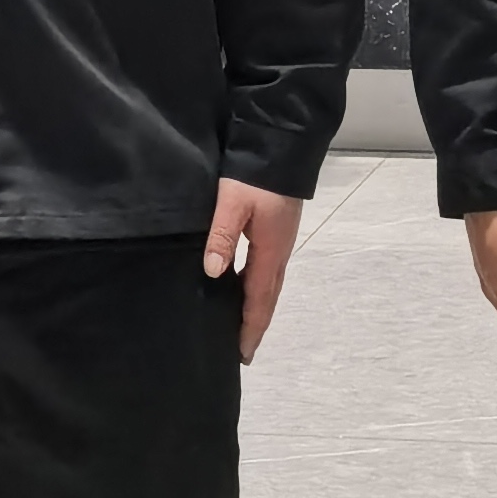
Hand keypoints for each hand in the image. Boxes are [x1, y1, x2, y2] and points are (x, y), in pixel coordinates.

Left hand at [205, 180, 302, 361]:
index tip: (243, 354)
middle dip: (255, 324)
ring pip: (269, 284)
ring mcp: (281, 241)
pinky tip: (242, 285)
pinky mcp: (277, 231)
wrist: (283, 143)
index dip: (250, 328)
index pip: (259, 300)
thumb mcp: (233, 203)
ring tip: (241, 325)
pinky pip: (267, 270)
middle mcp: (279, 252)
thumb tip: (213, 273)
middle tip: (243, 349)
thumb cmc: (256, 175)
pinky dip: (256, 287)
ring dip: (257, 307)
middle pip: (268, 298)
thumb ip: (222, 237)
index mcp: (270, 251)